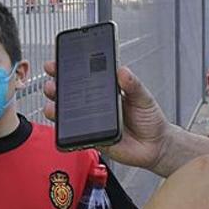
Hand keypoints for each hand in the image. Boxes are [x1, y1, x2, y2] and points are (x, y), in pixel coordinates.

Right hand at [43, 61, 172, 169]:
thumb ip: (133, 85)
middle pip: (71, 94)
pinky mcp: (94, 138)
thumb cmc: (151, 120)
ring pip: (69, 114)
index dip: (70, 69)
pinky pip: (76, 134)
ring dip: (57, 107)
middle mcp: (97, 105)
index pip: (85, 76)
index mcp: (108, 90)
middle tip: (52, 82)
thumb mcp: (144, 98)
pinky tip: (61, 124)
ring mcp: (93, 122)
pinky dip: (66, 130)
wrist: (156, 146)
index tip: (59, 61)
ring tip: (52, 101)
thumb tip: (123, 71)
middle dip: (57, 86)